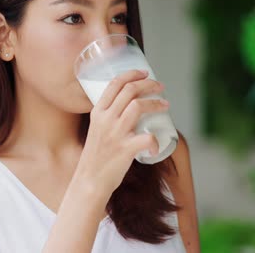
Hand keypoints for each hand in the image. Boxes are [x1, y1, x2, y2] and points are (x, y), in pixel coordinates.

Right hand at [74, 69, 168, 197]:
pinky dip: (155, 140)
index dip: (132, 74)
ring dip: (155, 103)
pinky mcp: (125, 149)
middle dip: (148, 84)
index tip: (144, 72)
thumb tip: (130, 108)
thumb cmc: (97, 157)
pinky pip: (147, 138)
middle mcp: (105, 119)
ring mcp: (115, 134)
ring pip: (138, 106)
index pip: (114, 84)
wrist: (89, 181)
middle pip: (130, 91)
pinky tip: (156, 145)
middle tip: (160, 86)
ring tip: (165, 104)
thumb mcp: (97, 130)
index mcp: (98, 112)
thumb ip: (109, 118)